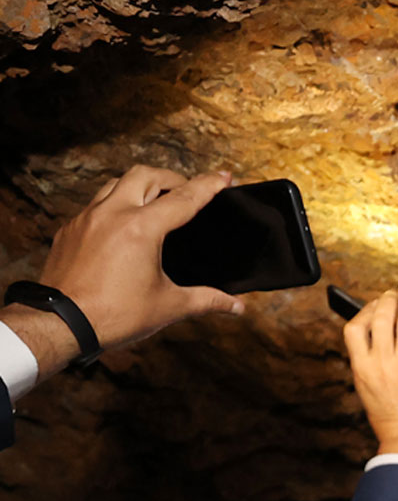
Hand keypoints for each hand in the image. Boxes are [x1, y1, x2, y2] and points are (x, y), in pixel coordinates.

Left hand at [36, 166, 243, 351]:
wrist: (59, 326)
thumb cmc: (112, 316)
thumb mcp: (168, 306)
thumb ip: (206, 300)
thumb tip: (236, 306)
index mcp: (141, 229)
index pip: (184, 198)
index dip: (208, 186)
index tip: (223, 177)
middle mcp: (112, 215)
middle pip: (146, 175)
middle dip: (171, 178)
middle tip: (187, 189)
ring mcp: (87, 219)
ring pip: (116, 184)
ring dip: (140, 185)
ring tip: (155, 199)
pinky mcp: (70, 230)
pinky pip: (96, 204)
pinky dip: (115, 204)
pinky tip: (123, 223)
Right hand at [343, 282, 397, 470]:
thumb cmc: (386, 413)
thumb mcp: (365, 385)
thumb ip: (368, 359)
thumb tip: (373, 329)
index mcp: (362, 367)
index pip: (354, 329)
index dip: (363, 311)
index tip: (374, 306)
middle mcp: (382, 364)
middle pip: (381, 321)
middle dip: (387, 301)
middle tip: (393, 294)